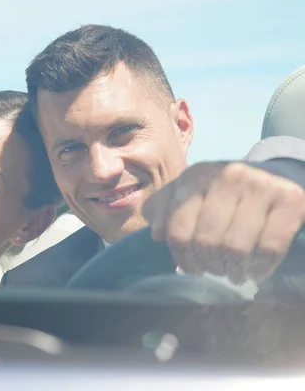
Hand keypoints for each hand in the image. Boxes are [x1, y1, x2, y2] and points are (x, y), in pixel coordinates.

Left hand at [143, 162, 304, 282]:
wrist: (270, 175)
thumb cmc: (219, 193)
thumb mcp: (186, 193)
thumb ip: (163, 209)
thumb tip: (157, 234)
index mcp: (197, 175)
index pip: (178, 231)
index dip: (182, 257)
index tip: (190, 267)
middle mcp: (228, 175)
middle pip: (206, 242)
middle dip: (207, 264)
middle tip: (213, 270)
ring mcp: (261, 185)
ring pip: (236, 247)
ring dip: (232, 269)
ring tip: (231, 272)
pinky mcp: (291, 199)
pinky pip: (270, 248)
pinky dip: (261, 267)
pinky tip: (254, 270)